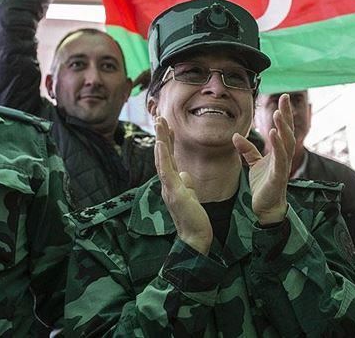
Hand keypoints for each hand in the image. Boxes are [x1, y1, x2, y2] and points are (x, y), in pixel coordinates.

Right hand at [154, 116, 212, 253]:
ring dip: (160, 140)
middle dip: (161, 135)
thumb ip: (187, 184)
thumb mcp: (191, 196)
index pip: (168, 158)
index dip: (167, 141)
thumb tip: (185, 173)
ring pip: (162, 160)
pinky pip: (167, 172)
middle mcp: (167, 184)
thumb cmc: (194, 219)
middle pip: (162, 155)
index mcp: (172, 183)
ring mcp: (169, 188)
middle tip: (159, 117)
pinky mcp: (174, 193)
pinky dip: (163, 157)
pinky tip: (161, 144)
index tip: (167, 126)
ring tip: (159, 123)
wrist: (195, 238)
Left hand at [234, 93, 294, 224]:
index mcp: (279, 152)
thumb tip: (235, 135)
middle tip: (285, 98)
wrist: (265, 207)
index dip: (284, 113)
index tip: (284, 97)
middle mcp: (284, 157)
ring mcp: (282, 166)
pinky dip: (278, 145)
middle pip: (288, 131)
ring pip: (286, 143)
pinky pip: (280, 158)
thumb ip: (248, 150)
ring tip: (277, 114)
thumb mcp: (254, 164)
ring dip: (282, 127)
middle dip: (286, 115)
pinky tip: (273, 133)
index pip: (283, 129)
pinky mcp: (278, 176)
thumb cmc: (263, 185)